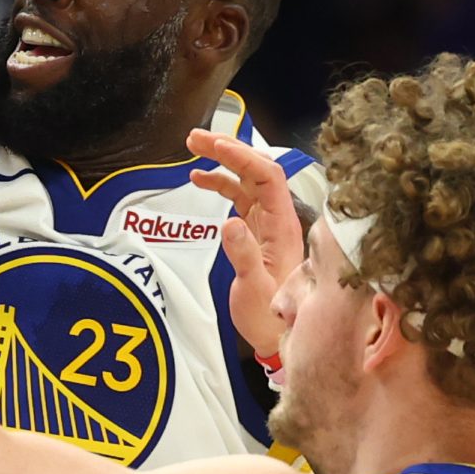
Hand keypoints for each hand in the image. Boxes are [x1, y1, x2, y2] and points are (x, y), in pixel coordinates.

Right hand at [187, 126, 305, 359]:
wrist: (275, 335)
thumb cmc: (268, 317)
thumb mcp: (253, 288)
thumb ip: (242, 255)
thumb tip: (229, 222)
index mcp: (282, 227)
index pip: (266, 177)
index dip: (241, 156)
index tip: (213, 145)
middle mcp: (277, 219)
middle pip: (256, 170)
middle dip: (227, 149)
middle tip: (194, 139)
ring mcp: (266, 224)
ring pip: (246, 180)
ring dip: (221, 162)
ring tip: (192, 149)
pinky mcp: (254, 232)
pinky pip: (239, 197)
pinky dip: (220, 183)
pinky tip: (199, 180)